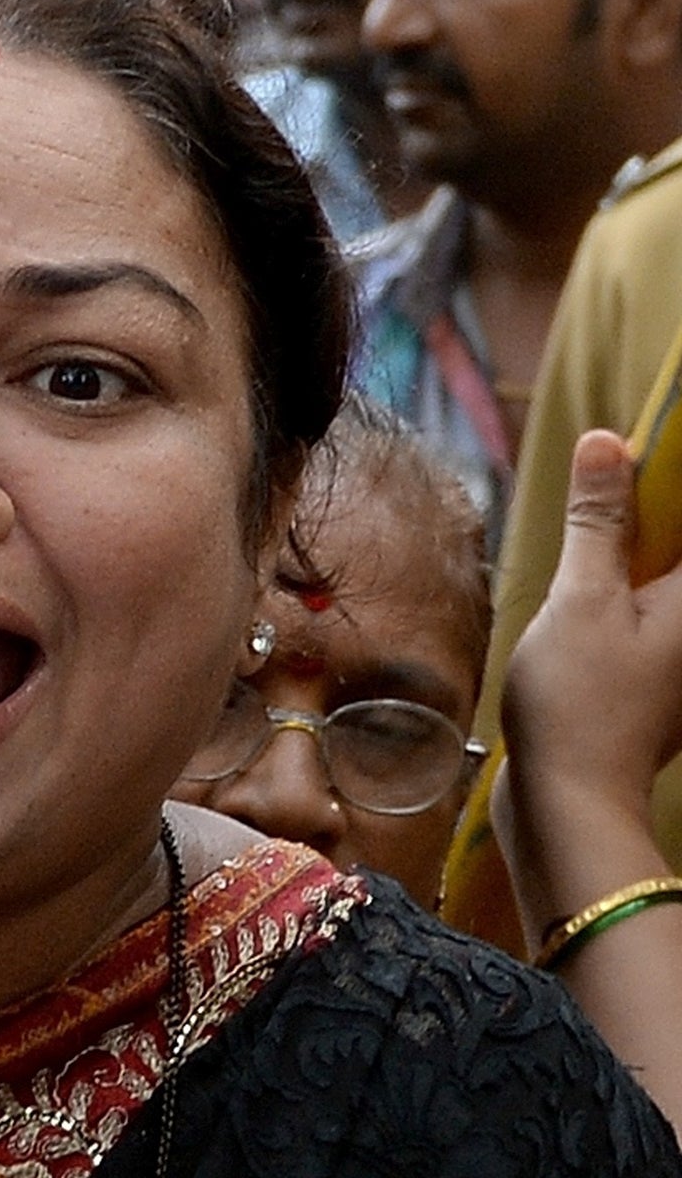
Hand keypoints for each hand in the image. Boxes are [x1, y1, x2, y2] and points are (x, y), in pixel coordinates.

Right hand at [501, 430, 681, 812]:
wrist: (572, 801)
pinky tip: (588, 585)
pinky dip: (629, 586)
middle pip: (677, 555)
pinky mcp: (662, 680)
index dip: (664, 481)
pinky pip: (655, 611)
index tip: (634, 459)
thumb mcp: (582, 596)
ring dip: (637, 549)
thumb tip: (607, 440)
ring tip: (591, 528)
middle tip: (605, 484)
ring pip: (668, 582)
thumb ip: (597, 520)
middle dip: (648, 517)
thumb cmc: (580, 699)